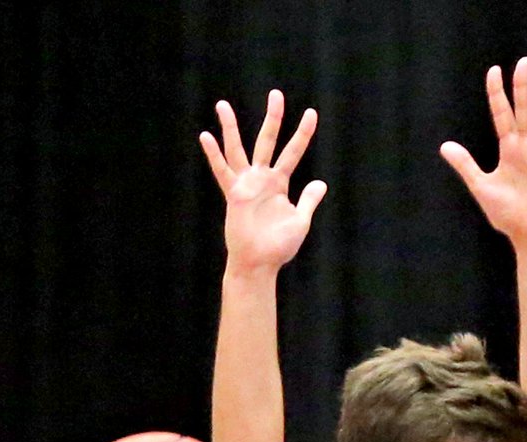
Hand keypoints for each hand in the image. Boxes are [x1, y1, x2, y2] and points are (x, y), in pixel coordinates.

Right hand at [200, 90, 327, 276]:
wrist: (260, 263)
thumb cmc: (279, 246)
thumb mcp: (300, 222)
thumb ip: (308, 201)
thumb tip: (320, 182)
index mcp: (280, 184)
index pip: (293, 152)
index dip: (303, 134)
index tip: (311, 113)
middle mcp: (262, 179)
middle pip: (268, 141)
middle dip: (273, 119)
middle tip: (276, 94)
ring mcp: (247, 184)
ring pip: (238, 150)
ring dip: (231, 128)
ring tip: (223, 104)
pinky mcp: (234, 194)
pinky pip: (222, 172)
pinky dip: (214, 155)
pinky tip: (206, 136)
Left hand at [440, 58, 526, 245]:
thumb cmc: (506, 213)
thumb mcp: (481, 186)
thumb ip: (466, 165)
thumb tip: (444, 146)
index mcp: (508, 149)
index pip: (502, 114)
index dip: (498, 93)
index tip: (494, 71)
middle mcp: (526, 147)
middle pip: (524, 110)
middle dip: (523, 87)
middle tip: (524, 62)